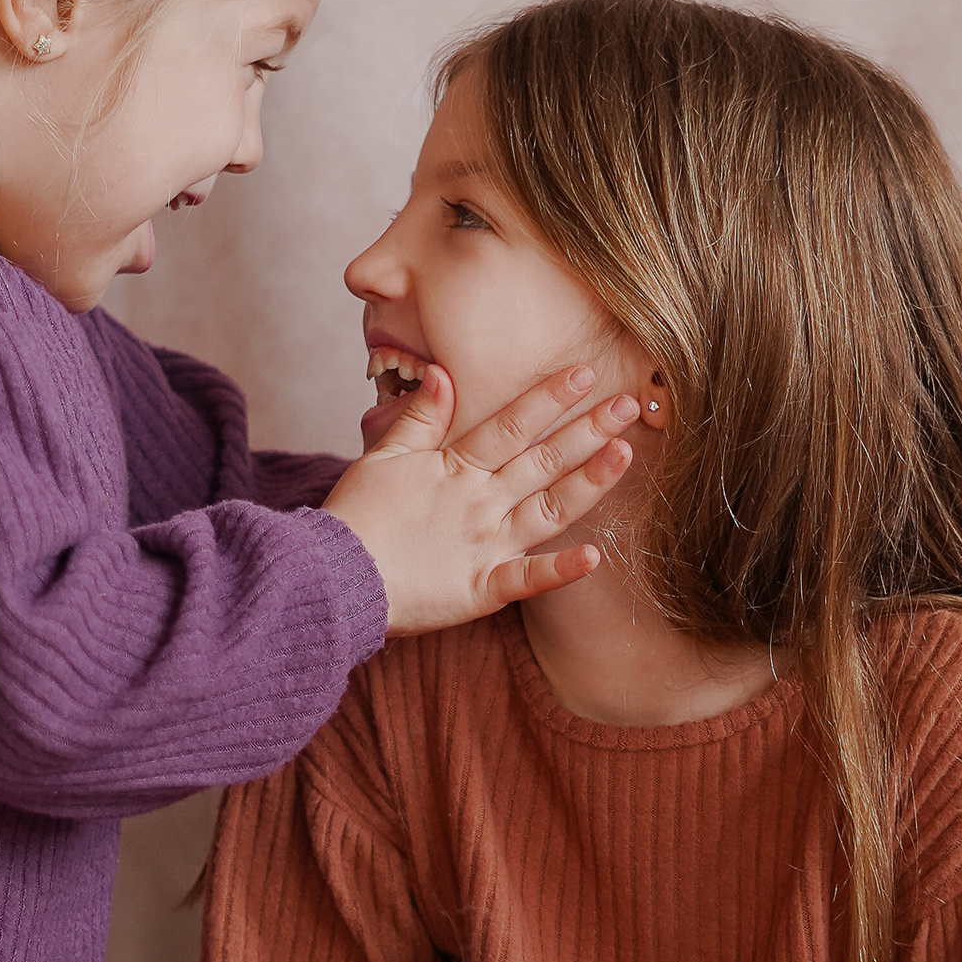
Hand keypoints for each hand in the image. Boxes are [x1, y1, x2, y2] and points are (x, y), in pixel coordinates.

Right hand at [324, 364, 639, 635]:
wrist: (331, 576)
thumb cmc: (354, 518)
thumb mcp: (382, 458)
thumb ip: (419, 418)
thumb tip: (443, 373)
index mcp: (455, 470)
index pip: (511, 425)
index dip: (548, 398)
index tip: (584, 372)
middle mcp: (479, 503)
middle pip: (543, 460)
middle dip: (588, 429)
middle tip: (631, 403)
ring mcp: (484, 546)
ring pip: (549, 509)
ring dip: (590, 482)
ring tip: (626, 454)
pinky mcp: (481, 589)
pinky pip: (527, 580)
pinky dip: (560, 570)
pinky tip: (596, 557)